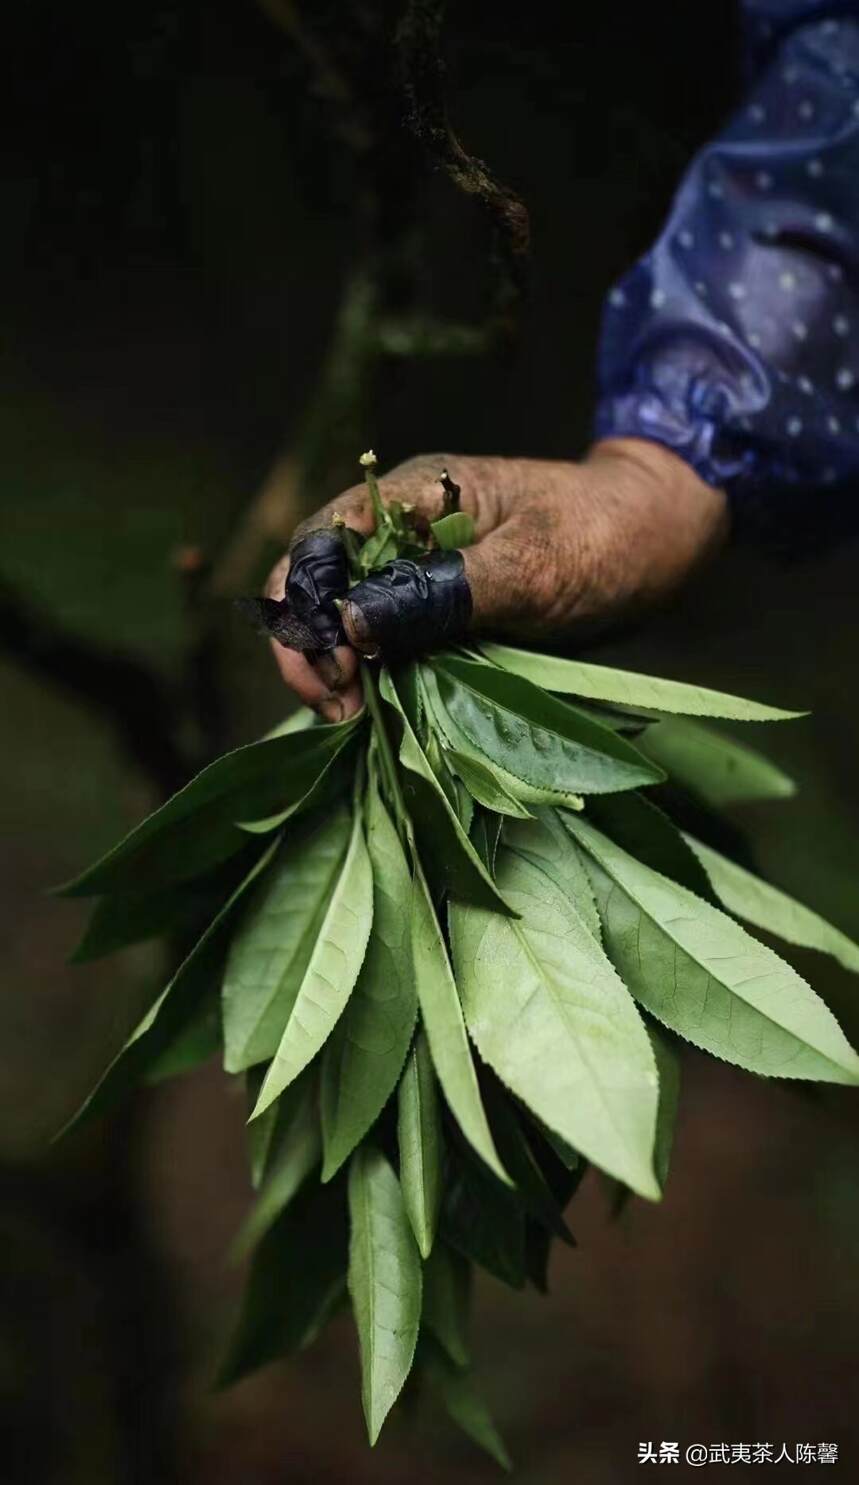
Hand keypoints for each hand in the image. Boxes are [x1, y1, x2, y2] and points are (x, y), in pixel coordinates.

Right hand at [266, 438, 728, 720]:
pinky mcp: (440, 613)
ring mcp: (418, 575)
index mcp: (413, 497)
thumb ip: (440, 594)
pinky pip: (388, 647)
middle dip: (312, 650)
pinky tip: (383, 712)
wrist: (660, 539)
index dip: (306, 606)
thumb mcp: (527, 569)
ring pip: (346, 624)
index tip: (338, 668)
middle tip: (342, 711)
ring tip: (358, 719)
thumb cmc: (605, 537)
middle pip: (316, 588)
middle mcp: (402, 534)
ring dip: (340, 673)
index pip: (318, 543)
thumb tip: (352, 626)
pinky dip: (377, 680)